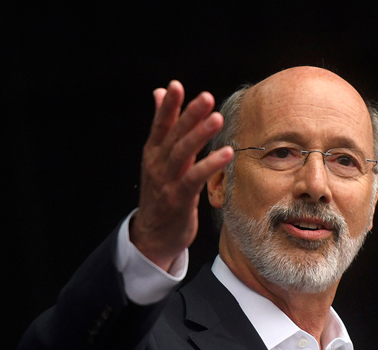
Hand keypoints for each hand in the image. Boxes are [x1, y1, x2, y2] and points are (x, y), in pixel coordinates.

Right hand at [131, 80, 234, 270]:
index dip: (167, 106)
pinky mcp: (178, 200)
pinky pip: (194, 179)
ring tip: (216, 119)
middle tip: (206, 97)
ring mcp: (166, 182)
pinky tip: (225, 153)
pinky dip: (209, 165)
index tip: (175, 85)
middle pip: (173, 136)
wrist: (153, 236)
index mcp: (153, 153)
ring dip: (199, 135)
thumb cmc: (161, 194)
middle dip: (189, 116)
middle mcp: (157, 165)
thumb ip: (163, 126)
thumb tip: (158, 93)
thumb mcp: (158, 158)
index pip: (160, 124)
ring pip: (182, 154)